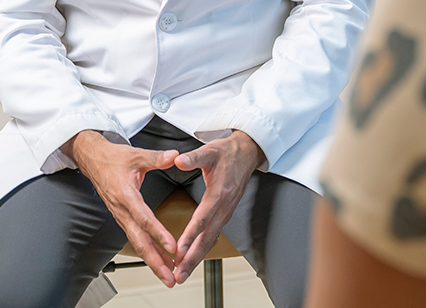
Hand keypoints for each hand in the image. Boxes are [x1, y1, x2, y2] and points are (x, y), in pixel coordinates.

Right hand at [62, 130, 180, 286]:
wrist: (93, 161)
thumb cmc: (113, 159)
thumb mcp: (136, 155)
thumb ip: (156, 158)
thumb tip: (175, 156)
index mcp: (126, 194)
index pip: (144, 218)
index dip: (158, 233)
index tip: (172, 247)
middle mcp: (122, 210)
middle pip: (139, 240)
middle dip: (155, 261)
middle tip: (170, 276)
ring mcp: (121, 216)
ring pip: (137, 243)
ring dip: (152, 260)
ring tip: (168, 274)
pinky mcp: (122, 218)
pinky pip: (135, 238)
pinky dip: (148, 251)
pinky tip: (160, 259)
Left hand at [170, 130, 265, 282]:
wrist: (247, 153)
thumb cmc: (228, 153)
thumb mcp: (210, 150)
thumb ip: (194, 157)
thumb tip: (179, 160)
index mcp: (220, 192)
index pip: (203, 217)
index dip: (190, 234)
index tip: (178, 249)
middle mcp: (224, 206)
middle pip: (207, 237)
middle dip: (192, 258)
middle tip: (178, 274)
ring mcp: (225, 212)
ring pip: (210, 240)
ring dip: (196, 258)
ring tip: (182, 273)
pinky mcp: (224, 214)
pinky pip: (213, 236)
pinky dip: (202, 250)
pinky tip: (192, 258)